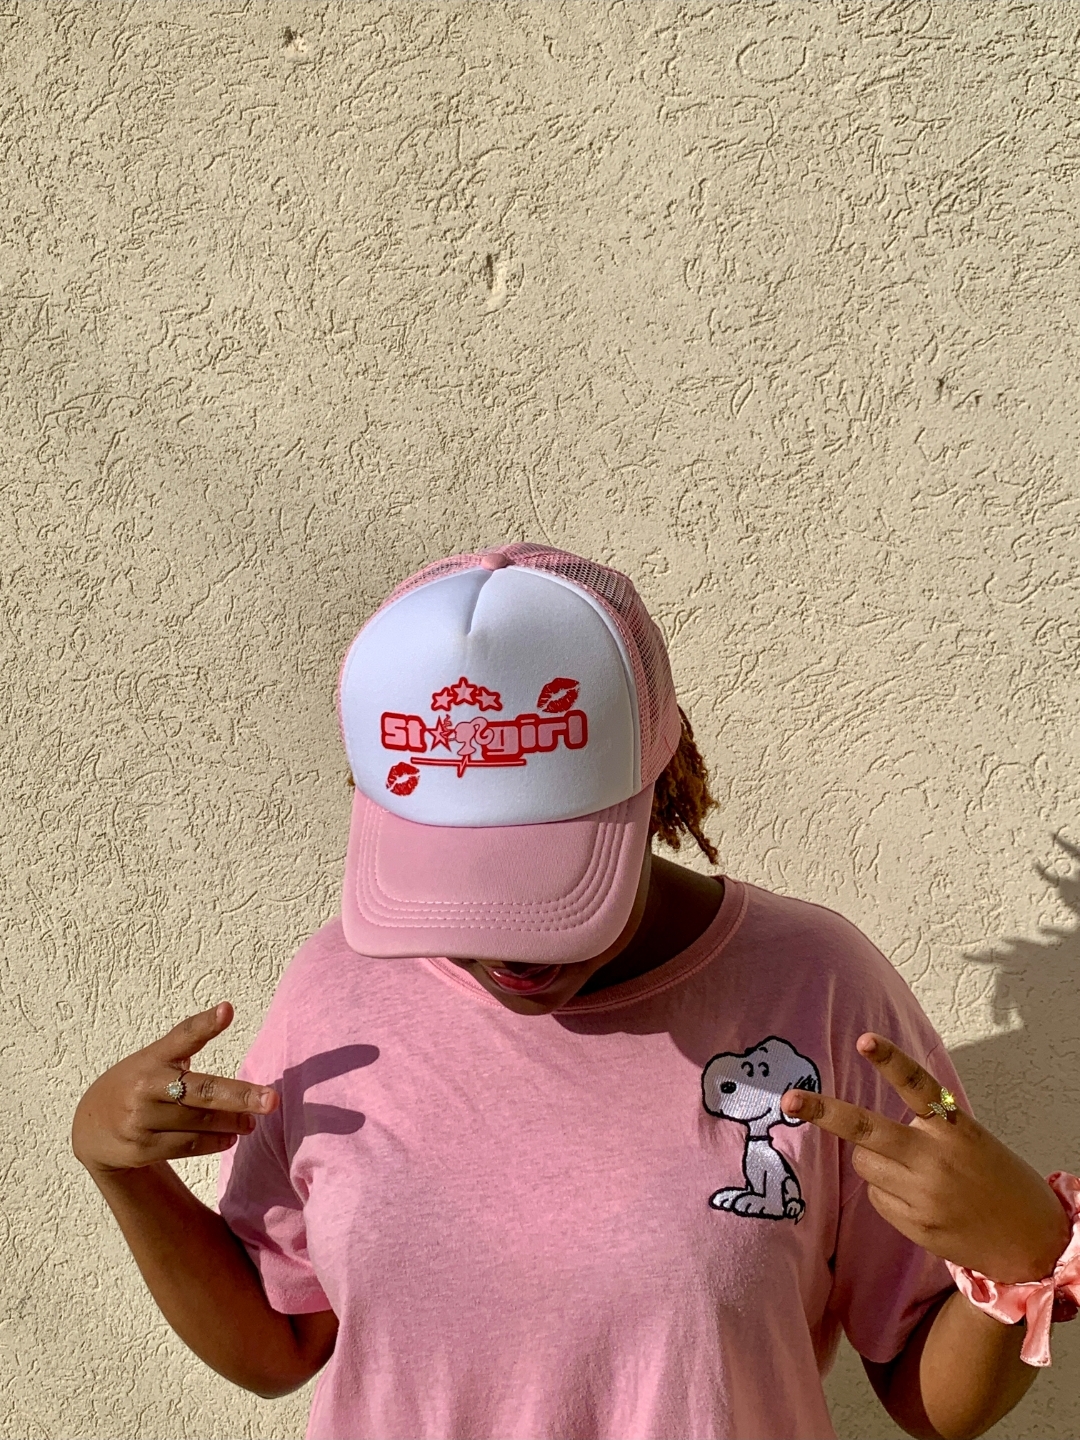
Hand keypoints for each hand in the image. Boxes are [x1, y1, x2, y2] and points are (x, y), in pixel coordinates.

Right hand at [72, 1002, 277, 1176]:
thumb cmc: (139, 1085)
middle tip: (271, 1100)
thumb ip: (189, 1038)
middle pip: (201, 1091)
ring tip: (251, 1122)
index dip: (205, 1024)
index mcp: (152, 1057)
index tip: (226, 1011)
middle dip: (239, 1097)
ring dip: (232, 1123)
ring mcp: (140, 1119)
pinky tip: (230, 1138)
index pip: (182, 1036)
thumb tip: (227, 1010)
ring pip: (199, 1122)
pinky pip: (187, 1146)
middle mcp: (145, 1087)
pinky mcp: (140, 1149)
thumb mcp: (156, 1058)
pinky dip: (214, 1142)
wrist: (91, 1128)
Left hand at [781, 1033, 1070, 1283]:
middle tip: (789, 1099)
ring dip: (872, 1160)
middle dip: (823, 1112)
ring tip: (911, 1173)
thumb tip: (869, 1129)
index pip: (918, 1086)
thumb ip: (926, 1127)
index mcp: (953, 1128)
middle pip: (866, 1129)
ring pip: (863, 1163)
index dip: (891, 1061)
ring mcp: (921, 1194)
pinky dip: (885, 1193)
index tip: (865, 1040)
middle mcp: (934, 1158)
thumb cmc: (996, 1180)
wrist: (1030, 1243)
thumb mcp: (969, 1140)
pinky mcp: (913, 1224)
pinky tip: (918, 1201)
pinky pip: (875, 1197)